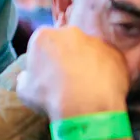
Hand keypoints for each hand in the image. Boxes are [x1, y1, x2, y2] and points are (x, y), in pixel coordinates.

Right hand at [15, 25, 129, 121]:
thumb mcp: (25, 91)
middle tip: (69, 77)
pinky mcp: (115, 52)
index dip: (45, 58)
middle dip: (67, 55)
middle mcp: (71, 32)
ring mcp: (96, 41)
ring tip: (88, 84)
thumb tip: (26, 76)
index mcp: (44, 36)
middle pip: (68, 42)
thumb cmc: (51, 97)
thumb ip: (24, 77)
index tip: (49, 73)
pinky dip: (106, 69)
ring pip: (89, 49)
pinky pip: (108, 59)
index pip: (43, 42)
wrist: (87, 106)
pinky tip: (102, 86)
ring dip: (88, 61)